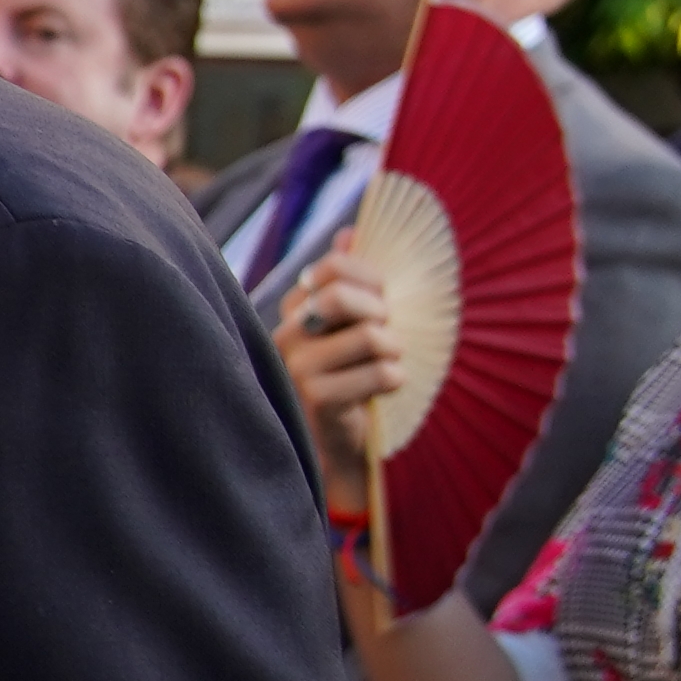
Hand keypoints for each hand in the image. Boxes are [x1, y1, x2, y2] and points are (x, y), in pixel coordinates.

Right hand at [274, 241, 400, 509]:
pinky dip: (395, 380)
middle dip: (379, 311)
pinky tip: (383, 390)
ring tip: (387, 364)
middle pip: (341, 297)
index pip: (331, 268)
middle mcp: (286, 335)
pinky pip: (379, 374)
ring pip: (369, 336)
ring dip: (393, 351)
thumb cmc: (348, 380)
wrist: (335, 448)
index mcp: (294, 311)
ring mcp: (296, 369)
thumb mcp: (350, 327)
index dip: (369, 277)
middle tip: (386, 335)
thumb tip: (350, 233)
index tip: (381, 299)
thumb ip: (349, 281)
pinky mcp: (315, 401)